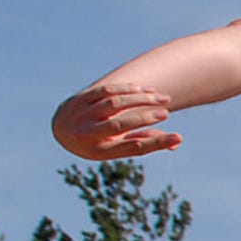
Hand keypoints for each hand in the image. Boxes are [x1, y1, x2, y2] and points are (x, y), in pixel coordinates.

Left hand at [52, 82, 183, 159]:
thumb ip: (144, 143)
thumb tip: (175, 143)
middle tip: (167, 113)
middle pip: (119, 125)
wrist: (61, 128)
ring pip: (114, 105)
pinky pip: (106, 92)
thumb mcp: (117, 146)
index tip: (178, 137)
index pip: (131, 148)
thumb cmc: (98, 141)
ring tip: (162, 97)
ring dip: (140, 100)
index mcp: (99, 151)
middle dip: (145, 118)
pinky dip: (127, 90)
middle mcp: (87, 134)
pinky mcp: (79, 98)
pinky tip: (144, 90)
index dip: (156, 143)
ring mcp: (81, 115)